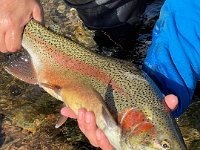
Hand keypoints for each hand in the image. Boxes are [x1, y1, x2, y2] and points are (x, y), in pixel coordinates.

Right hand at [0, 0, 42, 52]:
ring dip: (2, 41)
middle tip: (14, 39)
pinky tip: (4, 29)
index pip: (13, 47)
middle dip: (9, 46)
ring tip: (8, 35)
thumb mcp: (36, 9)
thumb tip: (42, 33)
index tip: (20, 42)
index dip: (17, 47)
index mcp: (14, 24)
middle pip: (3, 48)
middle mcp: (2, 24)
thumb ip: (40, 23)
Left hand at [60, 94, 177, 149]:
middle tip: (87, 113)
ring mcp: (99, 127)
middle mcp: (109, 135)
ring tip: (79, 109)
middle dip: (90, 128)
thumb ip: (163, 107)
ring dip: (81, 121)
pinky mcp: (92, 119)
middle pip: (95, 139)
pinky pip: (81, 120)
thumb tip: (172, 99)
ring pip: (87, 130)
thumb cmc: (145, 113)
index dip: (105, 142)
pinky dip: (73, 114)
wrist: (135, 106)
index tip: (101, 133)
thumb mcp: (154, 111)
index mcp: (121, 138)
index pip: (111, 145)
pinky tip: (66, 109)